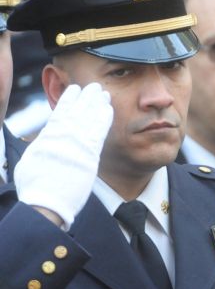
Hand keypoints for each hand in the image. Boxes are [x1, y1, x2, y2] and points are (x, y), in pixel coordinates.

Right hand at [15, 83, 113, 228]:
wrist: (47, 202)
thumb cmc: (36, 186)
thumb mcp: (31, 160)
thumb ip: (42, 146)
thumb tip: (46, 138)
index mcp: (48, 136)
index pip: (60, 112)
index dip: (68, 99)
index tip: (74, 89)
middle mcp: (63, 136)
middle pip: (78, 110)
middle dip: (86, 97)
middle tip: (94, 87)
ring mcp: (78, 144)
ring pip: (90, 117)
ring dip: (98, 104)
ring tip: (103, 94)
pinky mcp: (90, 155)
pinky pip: (100, 131)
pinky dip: (104, 119)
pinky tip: (109, 109)